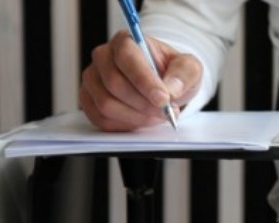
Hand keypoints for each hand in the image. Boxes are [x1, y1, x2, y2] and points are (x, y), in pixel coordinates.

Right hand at [80, 30, 202, 130]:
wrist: (163, 87)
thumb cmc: (172, 74)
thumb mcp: (189, 68)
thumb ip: (184, 73)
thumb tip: (171, 88)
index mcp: (125, 41)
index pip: (127, 58)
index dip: (145, 81)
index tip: (163, 99)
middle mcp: (103, 57)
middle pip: (114, 84)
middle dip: (144, 104)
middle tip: (166, 112)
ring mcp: (93, 80)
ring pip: (106, 105)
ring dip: (136, 117)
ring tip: (156, 116)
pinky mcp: (89, 101)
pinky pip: (101, 120)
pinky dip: (125, 125)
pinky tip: (142, 120)